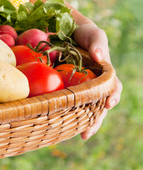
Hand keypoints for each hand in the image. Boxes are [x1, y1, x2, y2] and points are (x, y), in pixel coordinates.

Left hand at [73, 23, 122, 139]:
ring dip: (80, 123)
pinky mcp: (64, 90)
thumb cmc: (85, 35)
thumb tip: (99, 57)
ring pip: (81, 110)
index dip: (112, 97)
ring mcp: (78, 90)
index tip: (108, 104)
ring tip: (80, 136)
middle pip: (97, 107)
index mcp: (104, 76)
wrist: (68, 33)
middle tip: (87, 133)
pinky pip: (64, 103)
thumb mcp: (94, 35)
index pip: (112, 89)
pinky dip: (62, 114)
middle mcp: (93, 86)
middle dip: (94, 121)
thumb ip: (98, 44)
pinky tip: (57, 127)